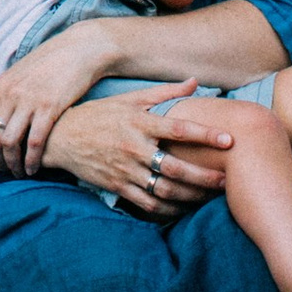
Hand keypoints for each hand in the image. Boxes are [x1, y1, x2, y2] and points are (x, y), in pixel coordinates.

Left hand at [0, 16, 138, 174]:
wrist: (78, 49)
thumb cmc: (50, 64)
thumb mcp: (19, 74)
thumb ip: (5, 94)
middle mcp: (9, 94)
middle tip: (5, 170)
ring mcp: (28, 101)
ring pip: (10, 144)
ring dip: (13, 165)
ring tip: (20, 172)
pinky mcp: (50, 107)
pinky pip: (34, 142)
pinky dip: (32, 160)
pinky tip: (35, 168)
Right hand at [42, 82, 229, 219]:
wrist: (62, 137)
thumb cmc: (99, 114)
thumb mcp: (129, 99)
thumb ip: (164, 93)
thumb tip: (195, 82)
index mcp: (139, 122)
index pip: (177, 128)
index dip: (205, 134)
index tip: (229, 139)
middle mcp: (134, 147)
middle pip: (175, 167)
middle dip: (204, 176)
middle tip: (226, 179)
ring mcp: (125, 170)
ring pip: (165, 189)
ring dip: (191, 196)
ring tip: (211, 197)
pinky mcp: (118, 186)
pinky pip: (148, 203)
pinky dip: (169, 209)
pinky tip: (184, 208)